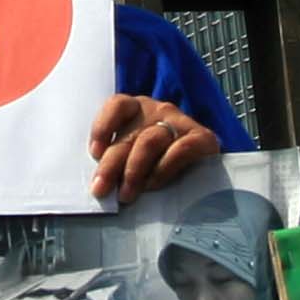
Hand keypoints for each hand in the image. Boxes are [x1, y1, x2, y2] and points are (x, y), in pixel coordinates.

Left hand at [89, 96, 217, 203]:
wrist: (204, 168)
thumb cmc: (158, 163)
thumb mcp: (133, 156)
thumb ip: (118, 161)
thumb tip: (100, 184)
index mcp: (136, 109)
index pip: (117, 105)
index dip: (103, 127)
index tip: (95, 153)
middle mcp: (157, 111)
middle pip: (129, 135)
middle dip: (111, 165)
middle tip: (101, 190)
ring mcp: (180, 122)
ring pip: (150, 141)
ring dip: (134, 171)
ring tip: (127, 194)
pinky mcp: (202, 138)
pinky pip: (179, 149)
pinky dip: (162, 169)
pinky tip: (153, 185)